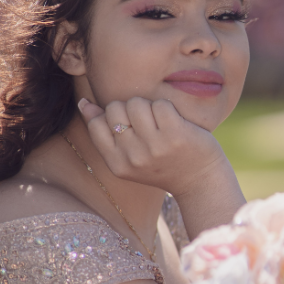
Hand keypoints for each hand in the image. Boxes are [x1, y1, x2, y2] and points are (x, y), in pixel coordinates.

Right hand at [79, 95, 244, 238]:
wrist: (200, 181)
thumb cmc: (164, 165)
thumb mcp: (130, 158)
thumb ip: (105, 134)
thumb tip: (83, 104)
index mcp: (117, 165)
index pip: (97, 124)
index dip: (111, 116)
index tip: (129, 126)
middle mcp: (133, 158)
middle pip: (115, 109)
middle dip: (130, 109)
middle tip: (147, 124)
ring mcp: (154, 147)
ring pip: (137, 103)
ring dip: (149, 106)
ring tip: (161, 123)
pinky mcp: (175, 135)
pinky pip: (160, 104)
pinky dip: (167, 108)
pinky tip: (175, 123)